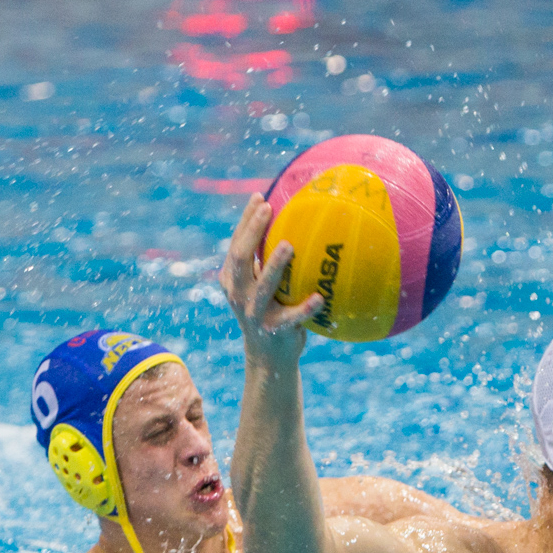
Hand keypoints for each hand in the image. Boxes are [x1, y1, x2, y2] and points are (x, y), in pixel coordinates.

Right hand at [220, 193, 323, 365]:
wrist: (268, 356)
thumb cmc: (269, 310)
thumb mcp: (260, 285)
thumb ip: (264, 261)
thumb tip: (288, 223)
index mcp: (232, 279)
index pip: (235, 244)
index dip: (245, 221)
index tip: (260, 197)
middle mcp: (238, 294)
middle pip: (239, 258)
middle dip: (251, 231)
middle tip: (267, 209)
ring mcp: (254, 313)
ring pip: (262, 286)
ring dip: (275, 265)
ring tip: (289, 245)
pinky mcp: (274, 329)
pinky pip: (292, 317)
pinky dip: (305, 308)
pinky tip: (320, 298)